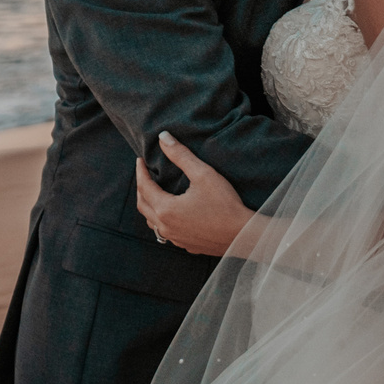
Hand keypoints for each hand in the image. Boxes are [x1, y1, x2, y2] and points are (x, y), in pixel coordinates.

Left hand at [132, 132, 252, 256]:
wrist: (243, 235)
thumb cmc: (225, 204)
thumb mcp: (202, 174)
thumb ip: (180, 155)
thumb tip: (163, 137)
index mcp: (165, 209)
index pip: (143, 187)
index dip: (140, 171)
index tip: (140, 160)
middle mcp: (166, 227)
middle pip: (143, 206)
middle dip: (141, 188)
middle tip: (144, 174)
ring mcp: (176, 239)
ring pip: (152, 222)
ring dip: (150, 206)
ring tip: (155, 193)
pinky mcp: (187, 245)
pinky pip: (167, 233)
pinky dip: (162, 220)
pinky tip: (172, 214)